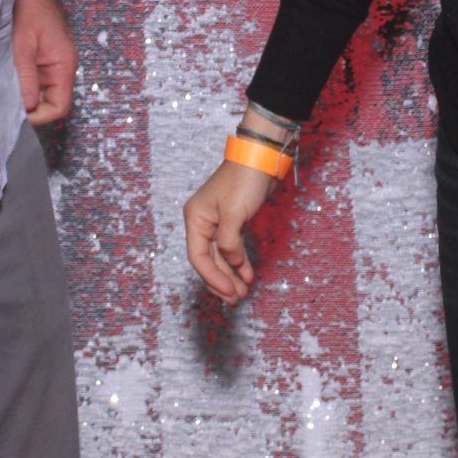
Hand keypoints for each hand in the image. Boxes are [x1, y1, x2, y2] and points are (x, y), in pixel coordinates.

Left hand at [12, 0, 76, 125]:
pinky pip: (38, 79)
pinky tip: (9, 78)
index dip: (40, 116)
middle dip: (30, 107)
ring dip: (25, 94)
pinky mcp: (46, 56)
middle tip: (5, 103)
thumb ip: (26, 76)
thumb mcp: (22, 45)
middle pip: (52, 101)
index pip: (60, 106)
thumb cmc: (28, 9)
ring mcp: (55, 62)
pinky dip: (24, 82)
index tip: (16, 114)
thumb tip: (27, 108)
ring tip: (4, 91)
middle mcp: (63, 67)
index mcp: (63, 65)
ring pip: (43, 91)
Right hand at [183, 160, 276, 303]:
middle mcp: (202, 221)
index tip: (229, 292)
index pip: (198, 257)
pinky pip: (232, 248)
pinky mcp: (233, 221)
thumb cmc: (244, 180)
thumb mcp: (235, 213)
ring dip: (231, 274)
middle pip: (208, 260)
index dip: (212, 277)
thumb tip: (231, 263)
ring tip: (243, 293)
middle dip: (221, 280)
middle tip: (235, 300)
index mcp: (195, 218)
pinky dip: (239, 262)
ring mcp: (218, 221)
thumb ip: (229, 242)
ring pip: (221, 256)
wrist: (262, 158)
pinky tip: (247, 275)